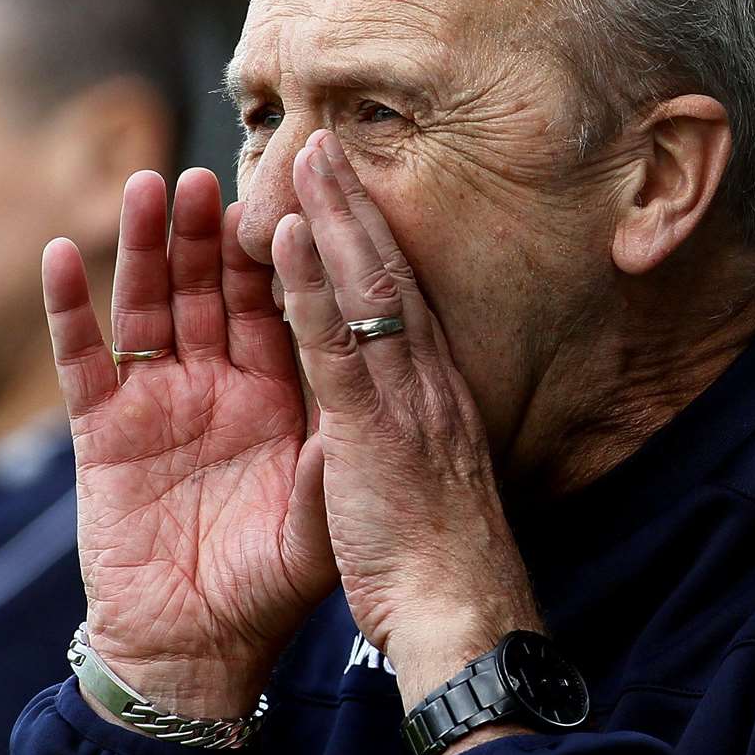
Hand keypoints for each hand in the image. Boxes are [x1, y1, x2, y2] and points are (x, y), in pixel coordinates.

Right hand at [42, 168, 335, 717]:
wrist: (200, 649)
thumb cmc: (270, 587)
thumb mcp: (318, 520)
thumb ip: (335, 457)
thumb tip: (368, 392)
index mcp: (278, 396)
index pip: (279, 307)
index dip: (280, 255)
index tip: (289, 196)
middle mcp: (219, 385)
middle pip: (212, 289)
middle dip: (209, 233)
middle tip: (208, 175)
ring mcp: (158, 401)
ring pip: (150, 304)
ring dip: (146, 248)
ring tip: (148, 187)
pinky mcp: (102, 430)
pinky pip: (84, 358)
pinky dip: (71, 308)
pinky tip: (64, 256)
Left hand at [272, 131, 541, 709]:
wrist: (462, 614)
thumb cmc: (440, 559)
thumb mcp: (426, 484)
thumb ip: (410, 436)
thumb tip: (397, 415)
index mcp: (432, 395)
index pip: (400, 300)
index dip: (373, 241)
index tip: (350, 193)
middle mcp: (425, 382)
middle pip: (387, 273)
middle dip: (355, 204)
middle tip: (328, 140)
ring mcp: (402, 400)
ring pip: (368, 289)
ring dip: (336, 217)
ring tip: (310, 154)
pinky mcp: (373, 429)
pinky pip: (336, 345)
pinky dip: (315, 284)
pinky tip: (292, 234)